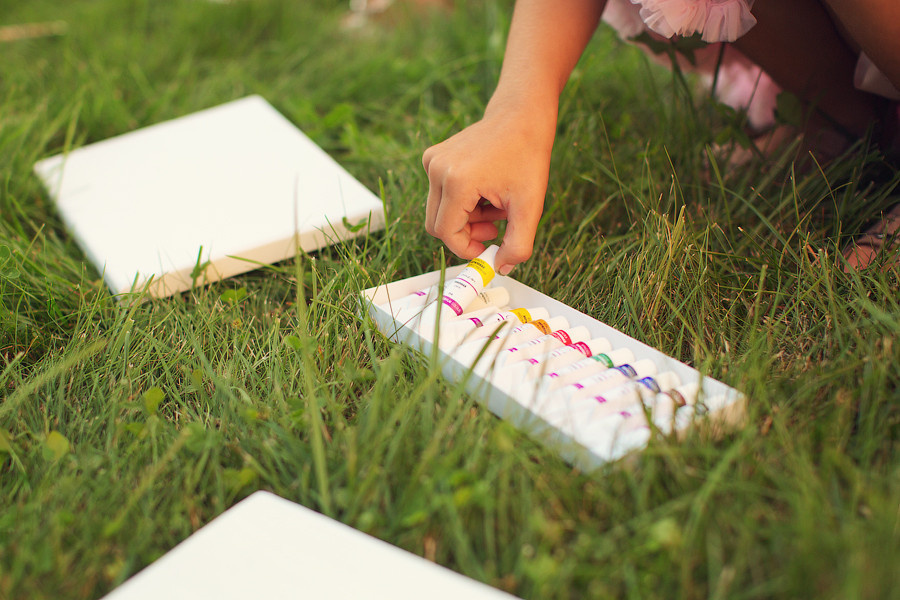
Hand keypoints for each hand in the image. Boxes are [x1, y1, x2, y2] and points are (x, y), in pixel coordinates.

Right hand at [422, 105, 554, 273]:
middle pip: (438, 224)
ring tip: (496, 204)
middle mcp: (437, 168)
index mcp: (457, 180)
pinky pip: (440, 194)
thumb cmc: (528, 156)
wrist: (521, 115)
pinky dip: (462, 201)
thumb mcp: (531, 206)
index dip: (467, 247)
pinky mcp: (432, 157)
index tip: (489, 247)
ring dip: (467, 217)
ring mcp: (432, 161)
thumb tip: (501, 268)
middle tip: (495, 227)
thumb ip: (519, 245)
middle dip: (467, 233)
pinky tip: (486, 190)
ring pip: (439, 211)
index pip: (447, 233)